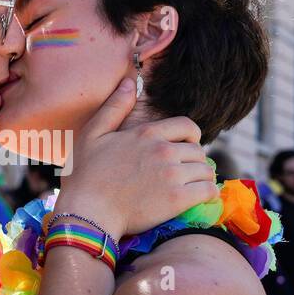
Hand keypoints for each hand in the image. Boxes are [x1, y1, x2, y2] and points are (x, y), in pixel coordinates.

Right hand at [56, 79, 215, 239]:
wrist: (88, 212)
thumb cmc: (86, 175)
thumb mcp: (93, 134)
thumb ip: (114, 107)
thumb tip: (130, 82)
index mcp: (147, 133)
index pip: (188, 127)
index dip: (191, 137)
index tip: (186, 148)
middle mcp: (164, 151)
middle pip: (198, 151)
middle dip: (194, 161)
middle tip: (185, 173)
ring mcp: (172, 175)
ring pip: (206, 171)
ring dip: (201, 178)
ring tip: (192, 186)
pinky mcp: (178, 200)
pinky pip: (207, 191)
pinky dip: (207, 194)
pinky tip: (199, 198)